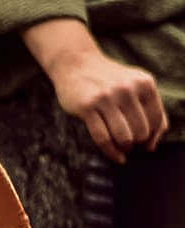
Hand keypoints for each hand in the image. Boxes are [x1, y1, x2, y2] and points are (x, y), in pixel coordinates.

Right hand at [23, 18, 167, 162]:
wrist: (77, 64)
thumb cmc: (108, 80)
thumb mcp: (134, 85)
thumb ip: (149, 107)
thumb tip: (154, 143)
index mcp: (144, 83)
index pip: (156, 118)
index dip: (154, 136)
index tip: (147, 144)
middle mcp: (127, 89)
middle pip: (140, 130)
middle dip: (137, 143)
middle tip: (131, 145)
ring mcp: (106, 98)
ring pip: (123, 136)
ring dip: (125, 148)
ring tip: (123, 149)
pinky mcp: (87, 107)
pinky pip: (102, 137)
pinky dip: (111, 152)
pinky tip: (115, 156)